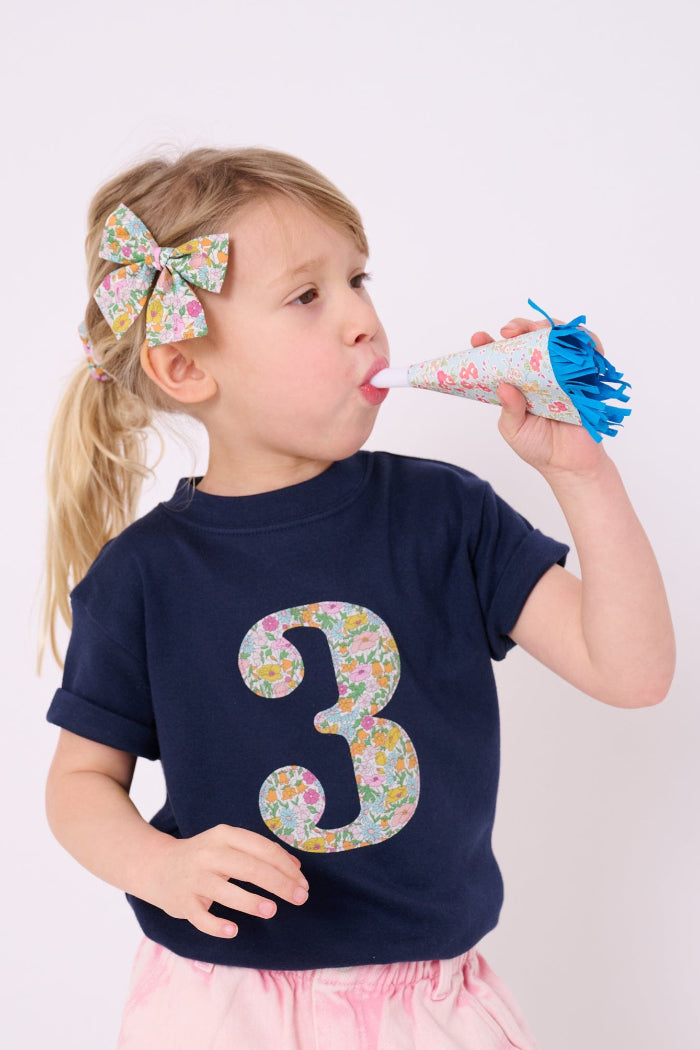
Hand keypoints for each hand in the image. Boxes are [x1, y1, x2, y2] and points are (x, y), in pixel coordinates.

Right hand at [147, 824, 308, 938]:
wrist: (156, 866)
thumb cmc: (204, 856)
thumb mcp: (228, 844)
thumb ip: (259, 852)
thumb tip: (295, 868)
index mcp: (224, 836)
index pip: (263, 848)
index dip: (286, 866)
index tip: (303, 883)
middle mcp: (209, 854)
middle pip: (250, 868)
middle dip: (279, 883)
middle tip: (300, 898)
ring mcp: (194, 879)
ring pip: (227, 891)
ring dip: (251, 902)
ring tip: (272, 910)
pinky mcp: (182, 902)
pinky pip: (201, 917)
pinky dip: (217, 925)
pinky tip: (233, 930)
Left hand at [470, 316, 608, 478]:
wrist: (570, 465)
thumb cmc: (539, 446)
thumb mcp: (514, 429)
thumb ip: (509, 410)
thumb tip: (504, 386)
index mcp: (517, 381)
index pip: (502, 354)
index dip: (489, 343)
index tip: (479, 339)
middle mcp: (541, 371)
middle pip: (532, 336)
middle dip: (520, 327)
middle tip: (509, 332)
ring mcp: (564, 371)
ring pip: (560, 336)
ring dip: (550, 327)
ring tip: (538, 331)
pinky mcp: (588, 376)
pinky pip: (591, 351)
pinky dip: (585, 340)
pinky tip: (573, 341)